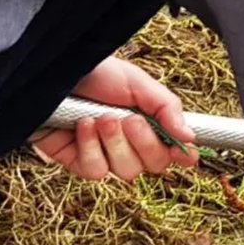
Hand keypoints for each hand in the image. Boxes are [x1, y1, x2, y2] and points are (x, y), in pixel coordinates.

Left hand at [31, 57, 198, 181]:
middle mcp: (131, 143)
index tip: (184, 152)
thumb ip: (166, 108)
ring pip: (126, 171)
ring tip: (101, 117)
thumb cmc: (96, 74)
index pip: (175, 150)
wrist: (54, 74)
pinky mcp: (79, 162)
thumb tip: (189, 137)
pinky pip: (96, 170)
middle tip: (129, 119)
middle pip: (154, 164)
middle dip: (143, 142)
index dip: (183, 154)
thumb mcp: (137, 83)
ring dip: (114, 143)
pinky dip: (90, 147)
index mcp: (151, 123)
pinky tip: (82, 125)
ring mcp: (106, 154)